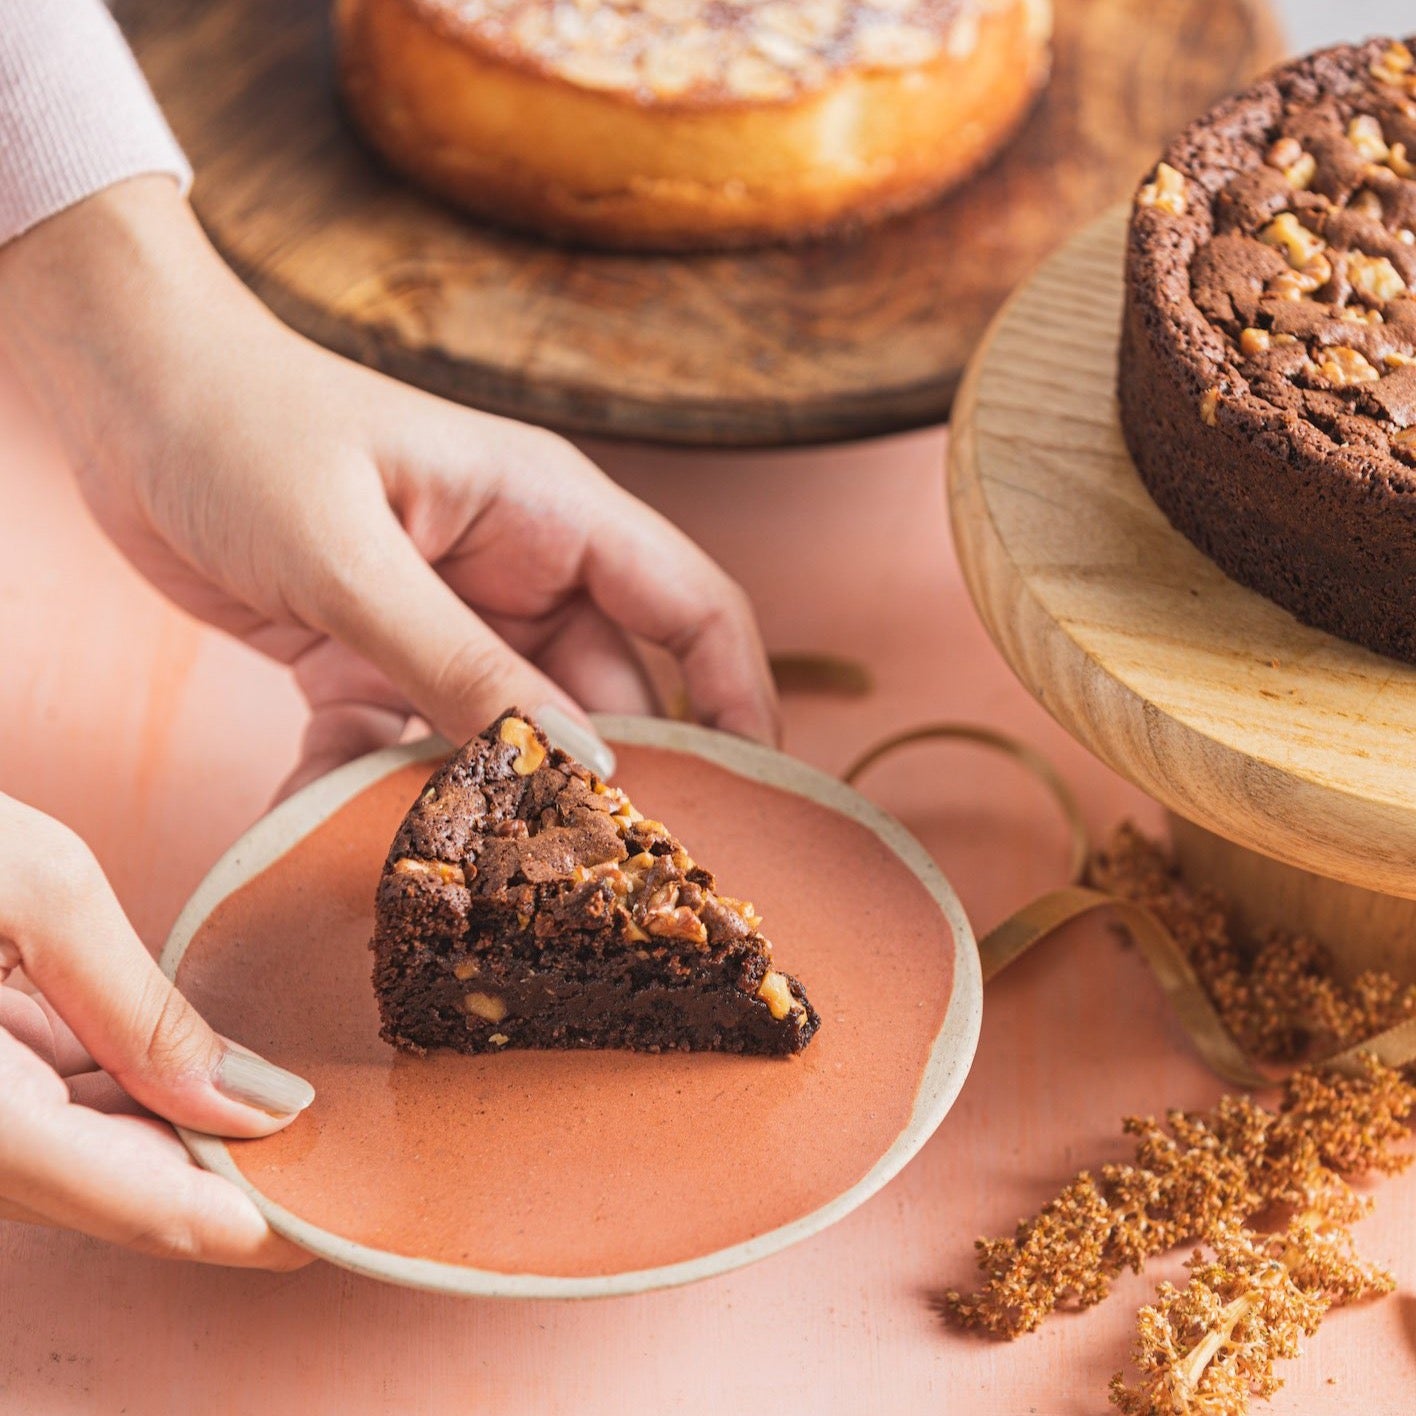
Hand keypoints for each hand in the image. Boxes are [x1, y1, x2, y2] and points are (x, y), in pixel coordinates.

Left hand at [0, 177, 777, 792]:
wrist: (119, 392)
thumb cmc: (241, 431)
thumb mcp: (353, 560)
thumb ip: (461, 665)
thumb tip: (579, 765)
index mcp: (552, 515)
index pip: (694, 608)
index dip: (739, 699)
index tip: (758, 797)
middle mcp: (520, 569)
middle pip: (604, 696)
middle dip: (593, 783)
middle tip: (580, 875)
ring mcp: (451, 616)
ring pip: (507, 733)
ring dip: (475, 793)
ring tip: (444, 856)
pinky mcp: (380, 654)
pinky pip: (415, 740)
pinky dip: (381, 778)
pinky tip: (328, 798)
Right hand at [0, 794, 312, 1266]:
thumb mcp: (33, 888)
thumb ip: (142, 1010)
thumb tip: (254, 1105)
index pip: (158, 1209)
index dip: (267, 1223)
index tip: (357, 1212)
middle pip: (129, 1194)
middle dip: (241, 1182)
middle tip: (352, 1152)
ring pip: (93, 1161)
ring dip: (188, 1140)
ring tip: (299, 1110)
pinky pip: (50, 1114)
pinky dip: (127, 1098)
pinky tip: (196, 1071)